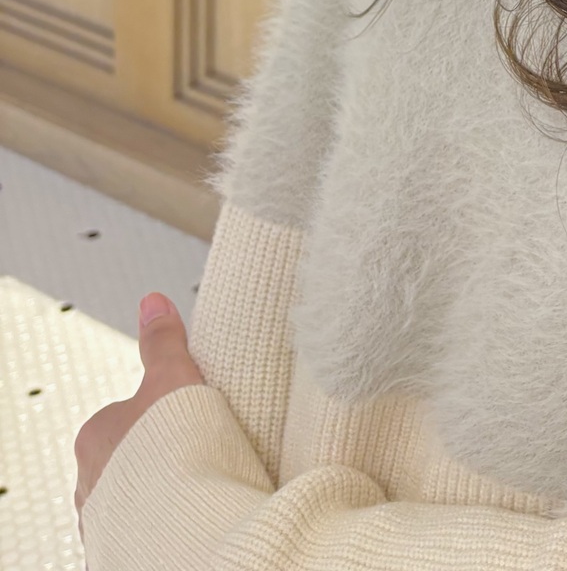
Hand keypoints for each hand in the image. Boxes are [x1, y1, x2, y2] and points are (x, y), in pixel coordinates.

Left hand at [75, 293, 204, 514]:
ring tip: (196, 490)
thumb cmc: (174, 452)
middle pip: (127, 459)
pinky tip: (186, 517)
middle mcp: (88, 481)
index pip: (125, 417)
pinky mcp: (118, 553)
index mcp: (95, 436)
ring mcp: (101, 521)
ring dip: (158, 495)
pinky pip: (139, 532)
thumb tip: (152, 301)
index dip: (162, 416)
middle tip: (196, 456)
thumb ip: (163, 342)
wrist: (179, 524)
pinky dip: (159, 525)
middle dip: (156, 459)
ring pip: (132, 499)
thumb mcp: (174, 379)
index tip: (190, 421)